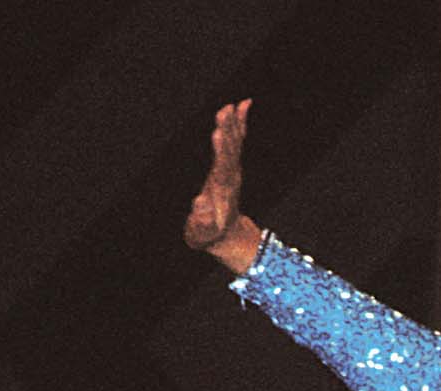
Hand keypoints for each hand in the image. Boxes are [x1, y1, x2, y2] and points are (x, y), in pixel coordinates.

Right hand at [186, 100, 261, 272]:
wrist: (227, 236)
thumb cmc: (208, 235)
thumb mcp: (200, 233)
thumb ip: (201, 220)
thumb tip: (199, 202)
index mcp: (220, 191)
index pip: (221, 168)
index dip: (220, 151)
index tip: (217, 135)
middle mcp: (229, 177)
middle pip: (229, 151)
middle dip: (227, 131)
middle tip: (225, 110)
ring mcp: (232, 170)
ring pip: (234, 143)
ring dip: (233, 123)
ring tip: (232, 104)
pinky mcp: (231, 165)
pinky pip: (236, 141)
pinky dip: (239, 123)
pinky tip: (241, 105)